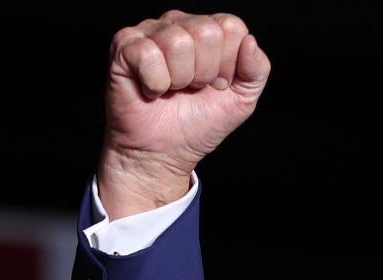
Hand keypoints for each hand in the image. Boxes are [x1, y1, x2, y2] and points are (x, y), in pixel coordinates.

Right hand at [97, 10, 269, 218]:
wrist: (165, 152)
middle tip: (193, 88)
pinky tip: (152, 89)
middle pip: (206, 32)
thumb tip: (249, 41)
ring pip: (177, 42)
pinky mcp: (124, 47)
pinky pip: (148, 54)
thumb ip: (257, 69)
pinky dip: (155, 83)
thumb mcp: (242, 99)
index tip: (218, 85)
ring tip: (173, 89)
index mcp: (210, 30)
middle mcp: (179, 24)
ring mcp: (150, 32)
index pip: (231, 27)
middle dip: (205, 72)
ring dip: (180, 79)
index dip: (229, 64)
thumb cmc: (200, 123)